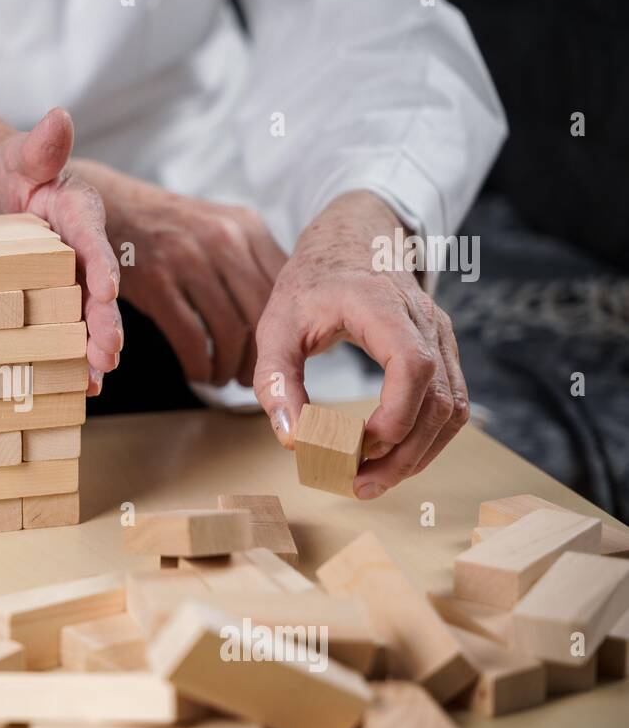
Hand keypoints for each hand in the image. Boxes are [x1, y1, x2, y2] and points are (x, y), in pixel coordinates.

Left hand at [0, 109, 124, 394]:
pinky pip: (72, 332)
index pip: (95, 240)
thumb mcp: (23, 156)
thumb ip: (41, 145)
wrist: (4, 196)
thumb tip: (59, 117)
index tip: (106, 291)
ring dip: (95, 350)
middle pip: (99, 291)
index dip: (102, 266)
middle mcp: (87, 252)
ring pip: (90, 319)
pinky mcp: (61, 302)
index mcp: (82, 215)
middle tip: (108, 354)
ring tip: (95, 379)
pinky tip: (79, 387)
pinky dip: (76, 358)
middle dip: (105, 324)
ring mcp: (75, 281)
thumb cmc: (16, 172)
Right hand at [72, 161, 286, 387]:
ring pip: (228, 332)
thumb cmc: (170, 229)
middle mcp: (224, 240)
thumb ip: (251, 260)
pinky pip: (192, 339)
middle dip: (258, 358)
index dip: (281, 332)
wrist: (112, 208)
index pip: (282, 291)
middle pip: (260, 316)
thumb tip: (283, 314)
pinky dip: (198, 365)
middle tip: (249, 378)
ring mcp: (189, 259)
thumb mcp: (220, 226)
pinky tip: (197, 372)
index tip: (274, 355)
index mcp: (247, 227)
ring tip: (221, 378)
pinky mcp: (156, 281)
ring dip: (227, 367)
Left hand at [253, 191, 469, 498]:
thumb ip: (277, 380)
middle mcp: (424, 319)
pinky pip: (451, 405)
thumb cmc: (310, 284)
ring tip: (370, 481)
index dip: (394, 416)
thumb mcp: (275, 326)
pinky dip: (427, 439)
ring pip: (453, 409)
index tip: (355, 449)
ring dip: (417, 455)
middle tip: (357, 485)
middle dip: (402, 454)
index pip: (413, 366)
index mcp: (381, 305)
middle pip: (439, 399)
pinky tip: (391, 458)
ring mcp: (441, 336)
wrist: (350, 241)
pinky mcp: (443, 352)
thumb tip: (293, 440)